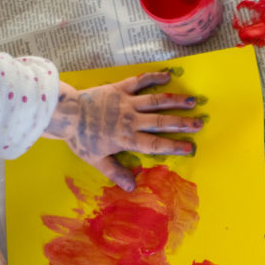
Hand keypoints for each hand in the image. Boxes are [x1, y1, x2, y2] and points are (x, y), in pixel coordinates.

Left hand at [43, 71, 201, 190]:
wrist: (65, 113)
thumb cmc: (81, 138)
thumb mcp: (96, 160)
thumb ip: (115, 173)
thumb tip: (132, 188)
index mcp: (126, 138)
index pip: (155, 144)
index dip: (173, 146)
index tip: (189, 147)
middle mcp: (130, 120)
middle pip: (160, 121)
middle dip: (182, 123)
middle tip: (199, 123)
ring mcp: (126, 102)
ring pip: (155, 101)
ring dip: (174, 100)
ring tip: (192, 101)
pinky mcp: (119, 88)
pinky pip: (139, 81)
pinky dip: (153, 78)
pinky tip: (167, 76)